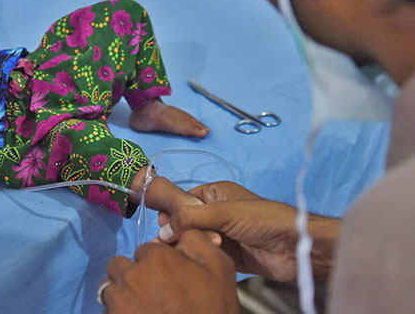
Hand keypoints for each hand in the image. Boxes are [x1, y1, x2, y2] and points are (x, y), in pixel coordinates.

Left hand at [101, 230, 239, 313]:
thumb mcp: (219, 268)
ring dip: (121, 295)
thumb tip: (181, 230)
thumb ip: (197, 241)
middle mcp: (132, 275)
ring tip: (143, 308)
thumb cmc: (212, 309)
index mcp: (156, 257)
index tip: (166, 278)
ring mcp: (118, 301)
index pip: (145, 249)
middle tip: (151, 293)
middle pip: (120, 266)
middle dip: (131, 275)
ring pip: (109, 289)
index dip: (156, 263)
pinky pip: (107, 311)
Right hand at [149, 181, 301, 280]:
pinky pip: (205, 255)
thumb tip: (165, 227)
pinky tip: (187, 261)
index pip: (184, 199)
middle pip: (186, 221)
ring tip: (173, 252)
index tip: (161, 222)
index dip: (171, 210)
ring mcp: (222, 234)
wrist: (295, 247)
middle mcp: (216, 213)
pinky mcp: (227, 254)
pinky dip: (196, 258)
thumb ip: (192, 218)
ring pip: (194, 239)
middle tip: (165, 241)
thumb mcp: (225, 212)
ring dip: (185, 245)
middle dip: (175, 231)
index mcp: (215, 194)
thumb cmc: (265, 219)